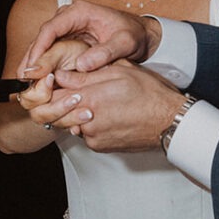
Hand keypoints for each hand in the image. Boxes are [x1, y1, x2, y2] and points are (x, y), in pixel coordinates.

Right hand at [17, 2, 160, 77]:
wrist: (142, 34)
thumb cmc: (134, 35)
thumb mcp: (125, 43)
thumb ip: (106, 52)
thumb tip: (82, 65)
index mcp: (79, 12)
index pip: (51, 28)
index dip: (39, 48)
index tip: (33, 67)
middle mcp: (68, 18)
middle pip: (41, 37)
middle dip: (31, 58)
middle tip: (23, 80)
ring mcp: (66, 29)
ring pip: (42, 46)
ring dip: (33, 64)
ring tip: (24, 84)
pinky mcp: (68, 41)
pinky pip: (50, 53)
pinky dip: (42, 67)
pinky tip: (36, 83)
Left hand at [28, 62, 183, 151]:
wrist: (169, 122)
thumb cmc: (150, 94)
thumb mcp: (119, 72)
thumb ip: (86, 75)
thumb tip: (60, 74)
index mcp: (90, 98)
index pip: (53, 95)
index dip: (50, 87)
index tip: (53, 82)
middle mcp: (88, 121)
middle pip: (57, 112)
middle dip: (60, 101)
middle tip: (71, 91)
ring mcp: (93, 136)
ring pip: (70, 123)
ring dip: (75, 113)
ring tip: (93, 102)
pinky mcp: (100, 147)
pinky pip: (85, 134)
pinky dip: (88, 124)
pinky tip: (104, 115)